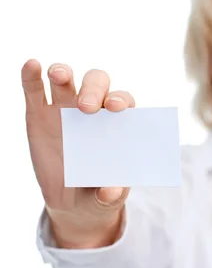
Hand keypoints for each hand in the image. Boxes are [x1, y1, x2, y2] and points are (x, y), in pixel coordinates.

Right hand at [22, 59, 134, 246]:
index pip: (124, 100)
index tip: (116, 108)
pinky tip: (31, 65)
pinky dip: (31, 75)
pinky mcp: (39, 114)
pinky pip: (34, 90)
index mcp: (118, 123)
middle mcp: (93, 110)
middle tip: (86, 107)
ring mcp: (65, 109)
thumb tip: (111, 192)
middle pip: (97, 84)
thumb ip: (111, 194)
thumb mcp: (107, 199)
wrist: (74, 203)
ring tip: (58, 74)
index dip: (121, 100)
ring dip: (62, 72)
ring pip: (65, 80)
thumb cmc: (100, 192)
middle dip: (93, 89)